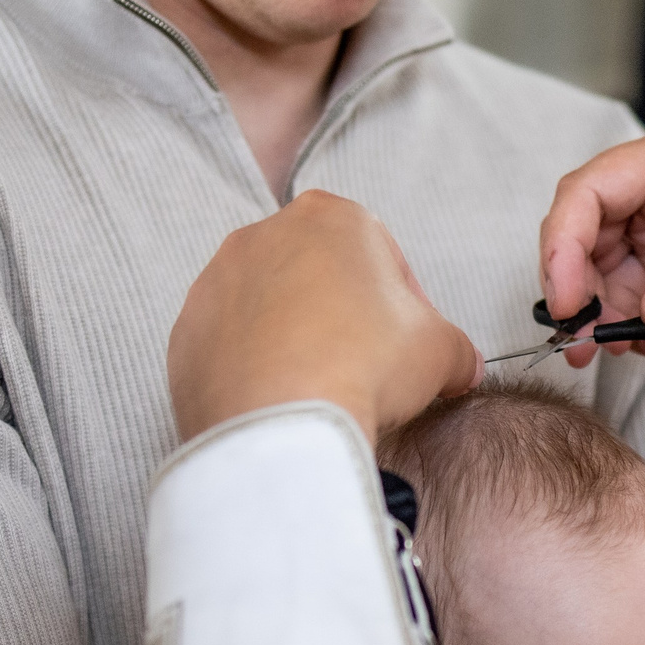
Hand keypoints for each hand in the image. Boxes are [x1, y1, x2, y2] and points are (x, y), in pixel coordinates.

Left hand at [167, 191, 479, 440]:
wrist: (282, 427)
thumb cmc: (365, 368)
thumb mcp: (443, 352)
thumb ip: (456, 350)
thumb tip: (459, 368)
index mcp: (331, 217)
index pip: (384, 258)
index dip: (408, 308)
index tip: (412, 351)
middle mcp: (263, 235)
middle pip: (321, 278)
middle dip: (346, 320)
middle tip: (368, 374)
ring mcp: (215, 284)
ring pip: (271, 312)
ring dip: (296, 344)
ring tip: (320, 394)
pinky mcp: (185, 334)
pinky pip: (230, 349)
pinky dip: (254, 372)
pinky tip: (280, 407)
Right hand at [537, 120, 644, 368]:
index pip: (590, 190)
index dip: (563, 245)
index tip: (566, 301)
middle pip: (588, 232)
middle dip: (578, 288)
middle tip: (581, 344)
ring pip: (609, 268)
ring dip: (607, 313)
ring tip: (624, 351)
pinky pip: (643, 291)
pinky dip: (641, 322)